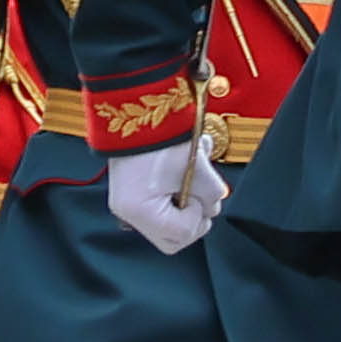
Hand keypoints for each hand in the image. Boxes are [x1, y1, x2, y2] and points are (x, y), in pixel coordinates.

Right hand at [106, 134, 228, 256]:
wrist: (138, 105)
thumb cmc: (166, 135)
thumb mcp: (197, 167)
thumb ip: (212, 194)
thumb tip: (212, 207)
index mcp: (141, 210)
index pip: (181, 236)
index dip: (196, 216)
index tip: (195, 191)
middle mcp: (129, 212)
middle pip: (173, 237)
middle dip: (193, 217)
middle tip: (197, 193)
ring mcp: (127, 202)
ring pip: (168, 221)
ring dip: (186, 199)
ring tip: (192, 170)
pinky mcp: (131, 190)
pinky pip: (160, 203)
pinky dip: (175, 190)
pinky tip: (184, 165)